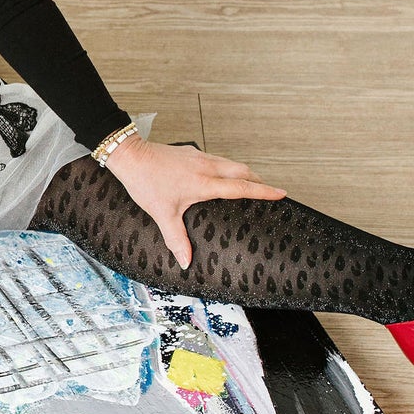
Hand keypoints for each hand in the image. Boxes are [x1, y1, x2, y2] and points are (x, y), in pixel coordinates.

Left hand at [104, 136, 285, 267]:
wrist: (130, 156)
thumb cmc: (146, 182)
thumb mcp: (162, 214)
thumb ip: (177, 239)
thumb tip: (185, 261)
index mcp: (204, 183)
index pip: (242, 187)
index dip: (264, 191)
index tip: (282, 193)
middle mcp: (206, 167)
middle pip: (243, 170)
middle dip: (259, 180)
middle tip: (269, 190)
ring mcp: (199, 157)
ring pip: (231, 162)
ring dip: (244, 172)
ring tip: (250, 183)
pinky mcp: (190, 152)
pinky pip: (216, 158)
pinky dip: (227, 167)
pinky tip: (220, 175)